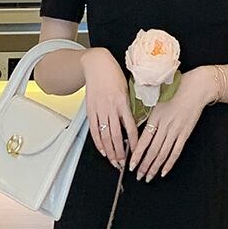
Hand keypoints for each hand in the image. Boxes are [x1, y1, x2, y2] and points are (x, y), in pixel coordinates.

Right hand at [81, 47, 138, 167]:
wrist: (96, 64)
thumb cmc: (114, 74)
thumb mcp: (127, 88)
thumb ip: (130, 105)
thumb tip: (136, 120)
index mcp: (122, 102)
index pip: (129, 127)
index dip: (133, 142)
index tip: (137, 152)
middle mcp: (110, 108)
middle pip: (115, 136)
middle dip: (120, 153)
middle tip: (124, 164)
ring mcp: (99, 110)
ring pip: (104, 136)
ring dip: (110, 151)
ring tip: (114, 162)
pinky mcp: (90, 111)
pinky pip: (94, 130)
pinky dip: (98, 142)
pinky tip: (103, 150)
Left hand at [129, 66, 214, 180]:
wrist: (196, 88)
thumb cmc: (175, 90)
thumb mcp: (156, 99)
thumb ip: (147, 114)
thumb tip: (136, 126)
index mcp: (155, 117)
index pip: (143, 140)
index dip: (137, 155)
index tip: (131, 164)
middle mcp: (164, 126)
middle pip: (152, 150)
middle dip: (144, 165)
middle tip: (138, 176)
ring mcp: (176, 131)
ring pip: (163, 154)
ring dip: (155, 167)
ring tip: (148, 177)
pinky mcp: (185, 134)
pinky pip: (176, 151)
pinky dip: (169, 163)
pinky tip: (164, 172)